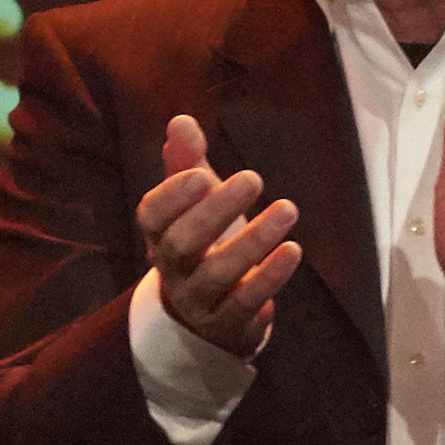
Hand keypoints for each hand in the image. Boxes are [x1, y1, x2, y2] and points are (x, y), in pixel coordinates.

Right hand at [139, 114, 302, 362]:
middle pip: (180, 244)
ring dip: (252, 241)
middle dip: (214, 211)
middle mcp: (172, 269)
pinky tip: (292, 250)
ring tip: (288, 209)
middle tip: (254, 178)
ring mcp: (197, 300)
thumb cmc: (205, 244)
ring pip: (216, 275)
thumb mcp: (197, 203)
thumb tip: (180, 121)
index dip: (172, 196)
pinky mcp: (227, 323)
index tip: (203, 174)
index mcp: (160, 235)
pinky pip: (245, 303)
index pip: (151, 216)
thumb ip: (187, 163)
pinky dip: (269, 276)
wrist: (208, 316)